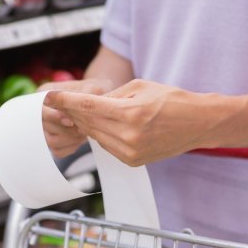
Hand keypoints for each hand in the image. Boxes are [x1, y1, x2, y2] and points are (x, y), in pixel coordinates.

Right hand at [39, 78, 112, 156]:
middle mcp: (42, 111)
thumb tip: (75, 106)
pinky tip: (81, 139)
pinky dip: (71, 147)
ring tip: (84, 132)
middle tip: (83, 128)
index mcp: (45, 94)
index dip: (53, 117)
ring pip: (51, 141)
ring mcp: (46, 128)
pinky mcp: (54, 140)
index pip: (40, 109)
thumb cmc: (95, 91)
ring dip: (69, 139)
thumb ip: (82, 97)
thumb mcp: (92, 89)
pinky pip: (58, 151)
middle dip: (66, 130)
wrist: (100, 100)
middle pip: (44, 128)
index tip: (70, 121)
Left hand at [45, 79, 237, 165]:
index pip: (87, 107)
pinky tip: (98, 126)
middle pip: (88, 123)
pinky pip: (107, 146)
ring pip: (95, 136)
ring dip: (85, 125)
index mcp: (130, 113)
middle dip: (72, 112)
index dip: (65, 101)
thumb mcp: (140, 86)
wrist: (198, 123)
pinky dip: (100, 135)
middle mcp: (129, 136)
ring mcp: (131, 152)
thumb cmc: (173, 99)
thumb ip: (112, 95)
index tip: (49, 96)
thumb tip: (88, 102)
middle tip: (57, 103)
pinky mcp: (133, 161)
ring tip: (76, 113)